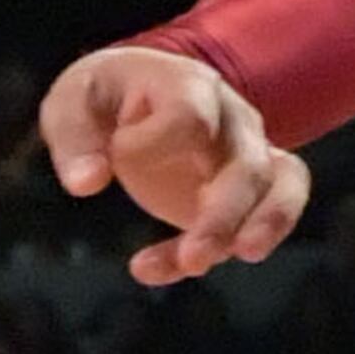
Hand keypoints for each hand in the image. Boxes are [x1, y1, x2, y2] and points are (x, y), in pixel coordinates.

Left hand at [38, 40, 307, 287]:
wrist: (137, 93)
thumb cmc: (106, 96)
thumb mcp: (72, 102)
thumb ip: (74, 138)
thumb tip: (86, 183)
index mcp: (186, 84)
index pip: (192, 117)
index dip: (156, 145)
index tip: (117, 156)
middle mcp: (230, 117)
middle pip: (248, 164)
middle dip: (224, 216)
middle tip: (194, 260)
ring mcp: (247, 151)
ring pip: (281, 186)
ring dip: (256, 230)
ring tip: (214, 266)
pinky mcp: (248, 187)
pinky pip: (265, 214)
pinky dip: (226, 247)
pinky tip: (164, 268)